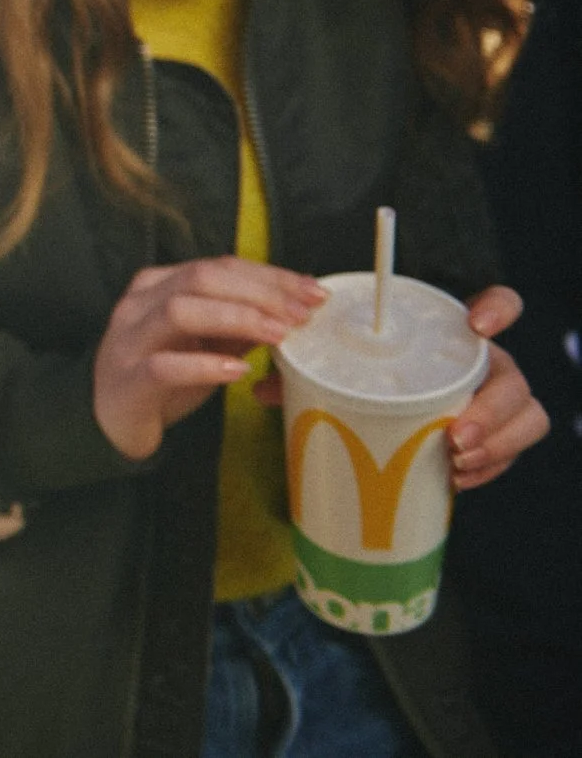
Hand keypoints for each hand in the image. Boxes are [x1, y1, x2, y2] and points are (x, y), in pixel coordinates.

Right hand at [94, 257, 324, 461]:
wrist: (110, 419)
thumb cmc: (162, 377)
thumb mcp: (203, 343)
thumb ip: (237, 325)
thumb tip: (293, 310)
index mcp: (158, 285)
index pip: (218, 266)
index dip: (269, 275)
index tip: (313, 293)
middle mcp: (139, 304)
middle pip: (200, 279)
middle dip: (259, 293)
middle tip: (301, 315)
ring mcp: (129, 340)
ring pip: (180, 311)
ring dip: (236, 320)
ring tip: (278, 336)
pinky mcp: (129, 380)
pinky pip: (164, 367)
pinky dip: (205, 366)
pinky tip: (237, 371)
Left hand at [253, 284, 546, 488]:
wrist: (393, 417)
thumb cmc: (368, 381)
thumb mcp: (341, 370)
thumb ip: (306, 371)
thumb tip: (259, 387)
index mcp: (456, 338)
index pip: (501, 305)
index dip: (500, 307)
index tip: (478, 325)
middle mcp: (485, 367)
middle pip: (515, 379)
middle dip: (493, 410)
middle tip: (453, 437)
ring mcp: (495, 403)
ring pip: (525, 417)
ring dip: (497, 443)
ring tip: (454, 460)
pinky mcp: (495, 437)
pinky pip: (509, 451)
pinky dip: (489, 468)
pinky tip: (458, 479)